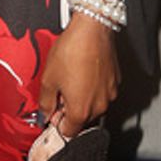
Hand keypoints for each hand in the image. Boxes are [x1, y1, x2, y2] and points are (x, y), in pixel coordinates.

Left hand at [38, 14, 119, 137]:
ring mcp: (110, 94)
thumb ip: (45, 103)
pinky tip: (84, 72)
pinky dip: (93, 88)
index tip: (53, 110)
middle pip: (82, 120)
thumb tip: (45, 114)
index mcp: (81, 110)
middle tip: (61, 90)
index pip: (69, 132)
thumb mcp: (48, 79)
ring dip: (82, 99)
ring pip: (93, 106)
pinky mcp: (116, 82)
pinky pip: (102, 93)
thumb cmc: (72, 51)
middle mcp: (99, 106)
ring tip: (72, 78)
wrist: (92, 29)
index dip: (57, 122)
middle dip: (70, 110)